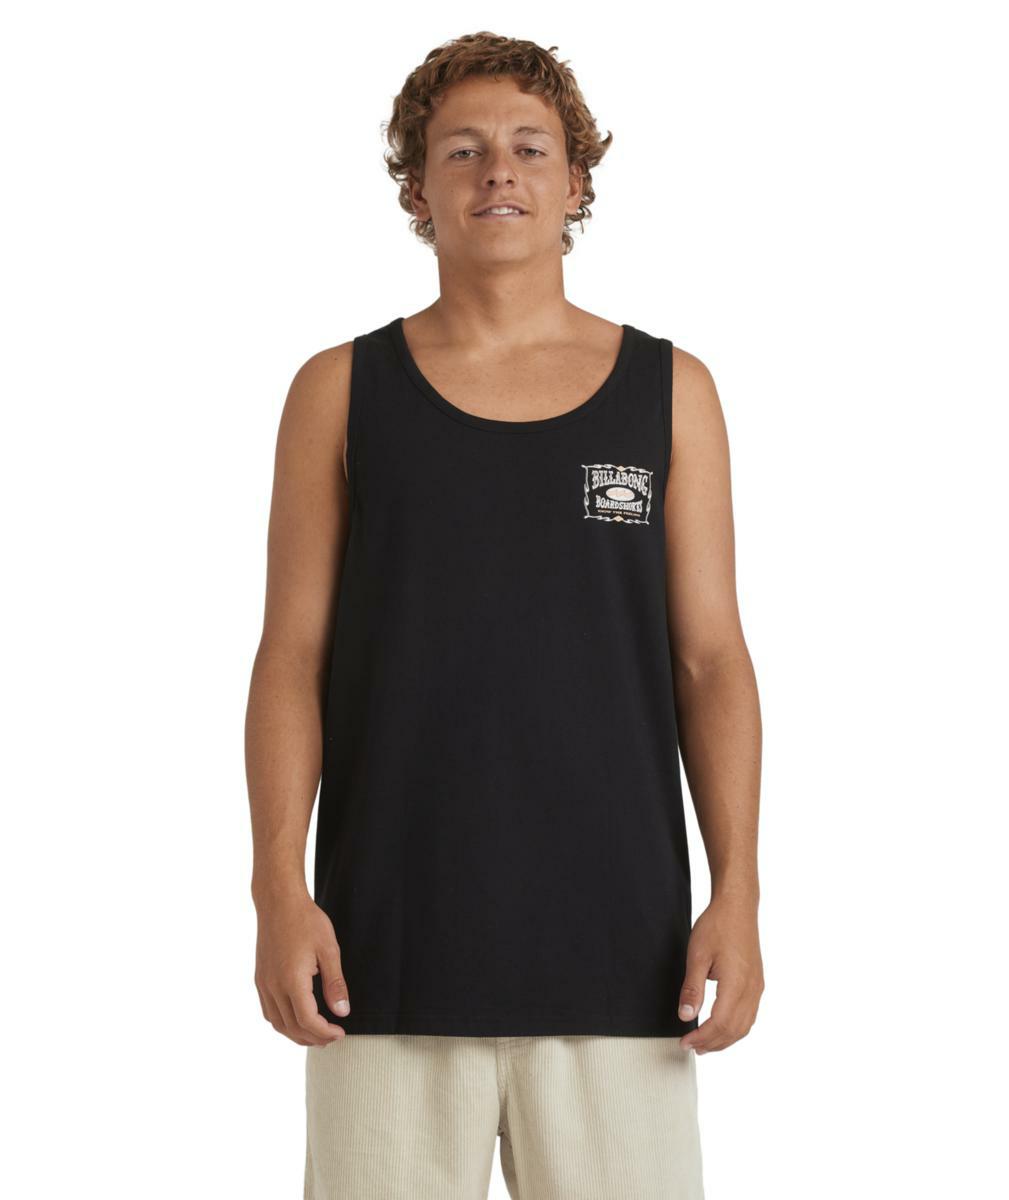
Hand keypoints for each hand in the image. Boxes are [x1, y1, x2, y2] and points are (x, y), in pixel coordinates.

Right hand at [253, 887, 349, 1045]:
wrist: (279, 902)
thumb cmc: (306, 921)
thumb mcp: (329, 949)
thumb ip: (335, 983)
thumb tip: (342, 1012)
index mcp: (292, 980)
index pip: (307, 1021)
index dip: (325, 1032)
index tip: (340, 1032)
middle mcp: (273, 986)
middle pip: (291, 1027)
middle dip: (313, 1038)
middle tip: (332, 1038)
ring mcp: (264, 983)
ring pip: (277, 1023)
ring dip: (296, 1034)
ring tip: (316, 1034)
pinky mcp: (260, 978)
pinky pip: (269, 1011)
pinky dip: (283, 1022)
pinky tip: (296, 1019)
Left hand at [677, 896, 763, 1053]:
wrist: (737, 907)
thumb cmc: (717, 926)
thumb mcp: (697, 955)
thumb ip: (692, 988)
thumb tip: (685, 1015)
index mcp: (737, 984)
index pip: (720, 1023)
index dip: (702, 1037)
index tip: (685, 1042)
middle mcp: (752, 989)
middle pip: (735, 1030)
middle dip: (712, 1043)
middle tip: (691, 1047)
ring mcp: (757, 987)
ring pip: (745, 1025)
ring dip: (725, 1039)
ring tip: (705, 1044)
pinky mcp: (757, 982)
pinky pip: (750, 1014)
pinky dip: (735, 1028)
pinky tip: (722, 1027)